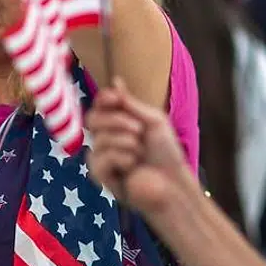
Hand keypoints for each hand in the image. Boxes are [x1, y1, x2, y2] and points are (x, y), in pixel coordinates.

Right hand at [86, 77, 199, 219]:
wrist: (174, 183)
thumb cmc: (166, 153)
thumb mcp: (153, 121)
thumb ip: (131, 104)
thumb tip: (116, 81)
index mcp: (117, 124)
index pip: (99, 106)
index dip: (103, 99)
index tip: (114, 98)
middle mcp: (106, 138)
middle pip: (92, 119)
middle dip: (117, 121)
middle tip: (139, 130)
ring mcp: (101, 157)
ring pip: (98, 139)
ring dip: (125, 142)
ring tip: (140, 153)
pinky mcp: (100, 176)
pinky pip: (99, 158)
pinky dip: (119, 158)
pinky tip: (131, 166)